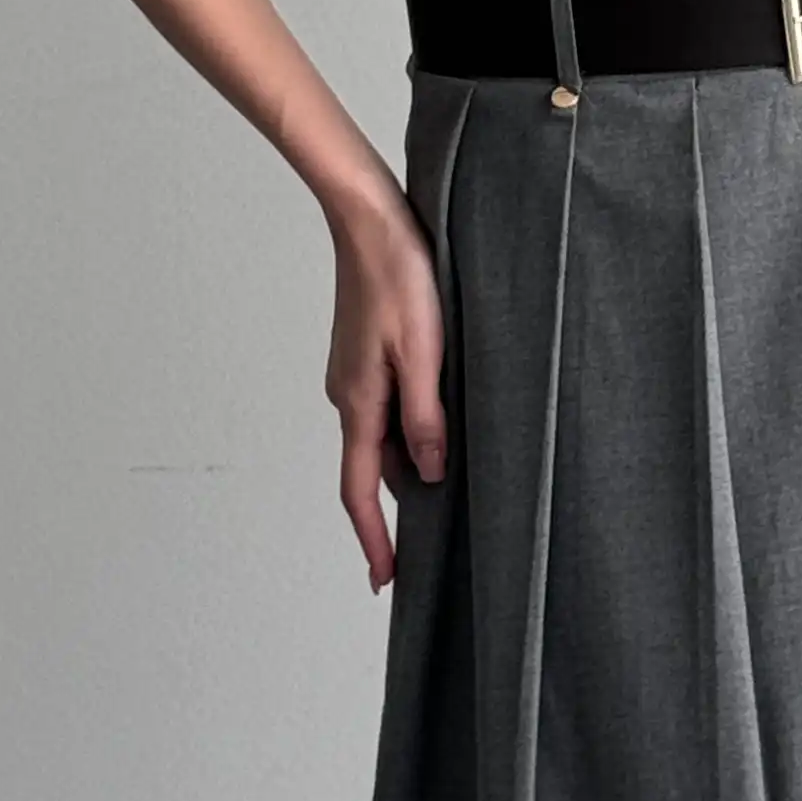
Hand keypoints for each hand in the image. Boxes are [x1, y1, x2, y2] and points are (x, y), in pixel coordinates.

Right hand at [325, 181, 446, 593]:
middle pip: (374, 467)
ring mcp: (355, 374)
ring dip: (410, 461)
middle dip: (399, 506)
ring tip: (451, 483)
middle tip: (436, 541)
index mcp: (358, 403)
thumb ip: (425, 415)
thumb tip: (427, 474)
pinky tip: (440, 422)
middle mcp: (349, 395)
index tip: (385, 581)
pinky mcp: (367, 354)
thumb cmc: (400, 276)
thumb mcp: (423, 351)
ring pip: (384, 436)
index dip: (374, 539)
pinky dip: (409, 427)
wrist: (370, 219)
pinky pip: (387, 407)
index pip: (360, 490)